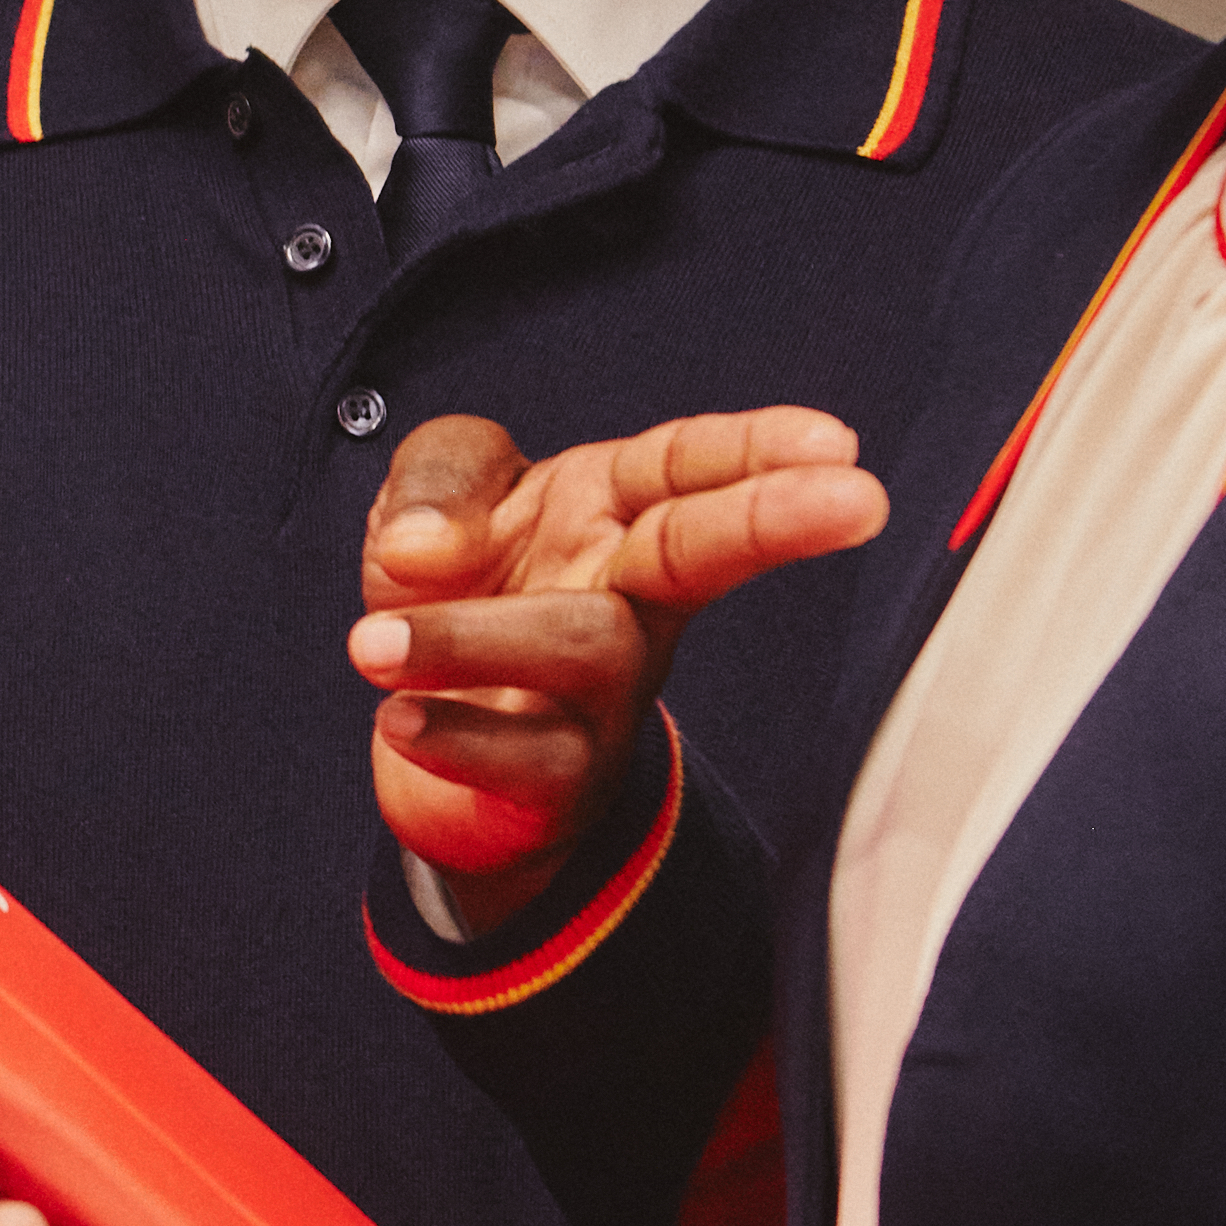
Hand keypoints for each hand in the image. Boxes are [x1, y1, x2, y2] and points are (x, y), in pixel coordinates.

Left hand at [353, 409, 890, 934]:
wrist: (421, 729)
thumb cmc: (466, 589)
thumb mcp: (437, 496)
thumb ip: (440, 478)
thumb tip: (431, 545)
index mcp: (611, 512)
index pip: (690, 467)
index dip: (760, 450)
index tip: (838, 445)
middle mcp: (626, 599)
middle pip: (705, 549)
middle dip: (775, 519)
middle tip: (855, 498)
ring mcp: (604, 695)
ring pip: (583, 649)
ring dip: (470, 639)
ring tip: (370, 640)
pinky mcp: (559, 781)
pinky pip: (522, 758)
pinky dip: (451, 734)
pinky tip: (398, 717)